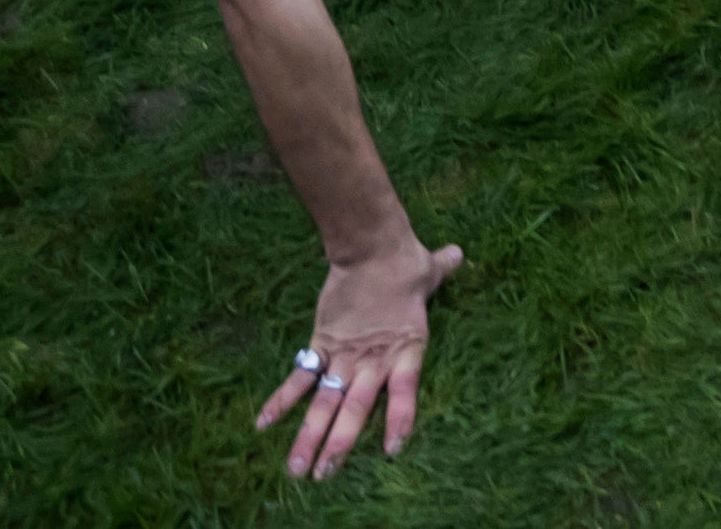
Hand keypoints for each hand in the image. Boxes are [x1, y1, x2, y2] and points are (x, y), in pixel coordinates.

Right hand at [255, 237, 464, 481]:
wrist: (370, 245)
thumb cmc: (404, 261)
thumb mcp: (429, 273)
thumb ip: (442, 271)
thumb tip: (458, 254)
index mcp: (407, 348)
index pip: (405, 392)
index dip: (399, 419)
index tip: (393, 449)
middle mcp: (374, 358)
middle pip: (354, 407)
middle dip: (339, 444)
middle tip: (324, 476)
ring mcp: (344, 353)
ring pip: (324, 401)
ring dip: (308, 435)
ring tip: (295, 467)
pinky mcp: (322, 342)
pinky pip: (300, 377)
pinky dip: (281, 400)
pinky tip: (262, 424)